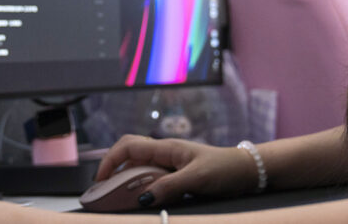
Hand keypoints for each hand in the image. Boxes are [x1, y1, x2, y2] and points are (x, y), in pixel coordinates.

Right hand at [94, 134, 257, 207]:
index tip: (100, 182)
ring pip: (139, 171)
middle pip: (129, 157)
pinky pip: (152, 181)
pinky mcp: (177, 176)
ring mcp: (170, 165)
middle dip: (113, 173)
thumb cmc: (226, 169)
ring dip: (127, 183)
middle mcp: (165, 154)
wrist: (247, 171)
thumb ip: (169, 187)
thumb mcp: (197, 179)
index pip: (128, 146)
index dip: (109, 160)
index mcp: (167, 148)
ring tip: (118, 201)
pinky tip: (142, 202)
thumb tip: (142, 198)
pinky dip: (142, 190)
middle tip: (104, 195)